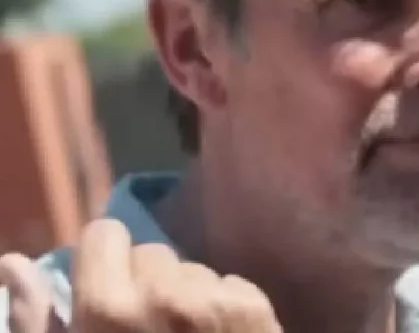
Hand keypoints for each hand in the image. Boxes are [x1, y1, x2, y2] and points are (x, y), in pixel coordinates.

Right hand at [2, 219, 282, 332]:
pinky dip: (222, 309)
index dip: (103, 261)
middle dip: (144, 283)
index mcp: (107, 311)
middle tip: (144, 332)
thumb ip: (36, 322)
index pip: (106, 234)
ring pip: (192, 270)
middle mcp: (164, 296)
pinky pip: (229, 284)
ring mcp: (215, 303)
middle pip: (151, 253)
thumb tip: (12, 265)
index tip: (105, 290)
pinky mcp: (255, 312)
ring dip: (185, 297)